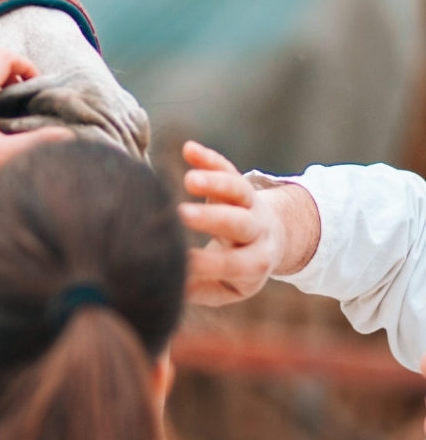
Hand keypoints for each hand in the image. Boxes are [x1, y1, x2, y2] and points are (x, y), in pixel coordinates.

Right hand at [178, 141, 286, 305]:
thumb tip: (169, 286)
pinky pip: (228, 167)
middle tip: (181, 214)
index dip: (205, 263)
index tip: (176, 260)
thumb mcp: (225, 288)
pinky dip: (209, 157)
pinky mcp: (240, 184)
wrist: (270, 241)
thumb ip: (199, 290)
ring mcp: (250, 204)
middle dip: (211, 218)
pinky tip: (189, 149)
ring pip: (238, 190)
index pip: (232, 263)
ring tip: (189, 179)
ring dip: (215, 182)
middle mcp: (256, 231)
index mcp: (254, 262)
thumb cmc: (235, 271)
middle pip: (238, 223)